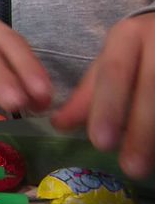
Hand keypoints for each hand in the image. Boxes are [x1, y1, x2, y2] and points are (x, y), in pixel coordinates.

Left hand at [53, 12, 154, 179]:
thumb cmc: (139, 50)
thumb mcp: (112, 62)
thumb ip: (87, 94)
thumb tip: (58, 125)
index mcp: (128, 36)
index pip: (114, 72)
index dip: (108, 108)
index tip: (101, 144)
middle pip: (152, 87)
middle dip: (142, 130)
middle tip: (131, 167)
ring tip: (148, 166)